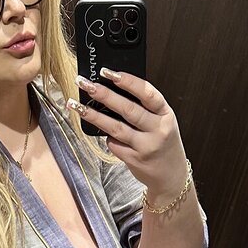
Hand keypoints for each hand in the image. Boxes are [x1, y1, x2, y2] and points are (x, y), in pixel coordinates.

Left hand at [68, 70, 187, 201]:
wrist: (171, 175)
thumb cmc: (163, 143)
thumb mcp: (161, 121)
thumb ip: (144, 108)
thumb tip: (113, 89)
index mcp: (166, 114)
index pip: (147, 93)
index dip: (128, 81)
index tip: (108, 72)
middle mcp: (158, 130)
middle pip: (128, 110)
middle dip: (104, 95)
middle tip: (85, 84)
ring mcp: (146, 147)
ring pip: (116, 128)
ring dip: (94, 116)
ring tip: (77, 105)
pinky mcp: (134, 160)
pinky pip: (114, 144)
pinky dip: (106, 137)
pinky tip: (100, 131)